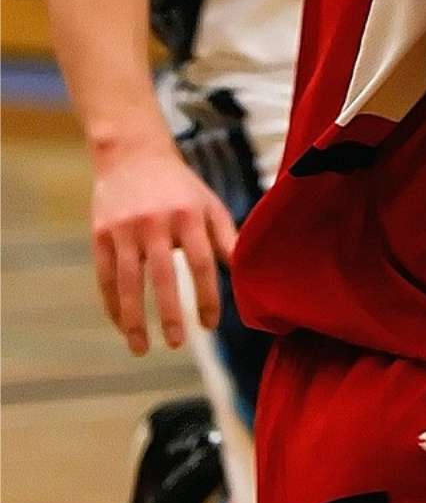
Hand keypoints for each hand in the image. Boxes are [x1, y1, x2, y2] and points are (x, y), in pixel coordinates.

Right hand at [91, 143, 237, 355]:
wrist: (132, 154)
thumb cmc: (179, 186)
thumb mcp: (208, 204)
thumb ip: (226, 238)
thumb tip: (247, 272)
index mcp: (188, 215)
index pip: (201, 263)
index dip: (207, 297)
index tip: (209, 325)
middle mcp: (155, 222)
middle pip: (163, 276)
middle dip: (170, 314)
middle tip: (178, 343)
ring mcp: (125, 228)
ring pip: (128, 282)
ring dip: (133, 320)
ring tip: (141, 348)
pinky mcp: (101, 234)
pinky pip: (105, 277)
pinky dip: (112, 305)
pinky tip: (121, 325)